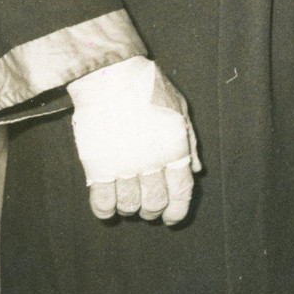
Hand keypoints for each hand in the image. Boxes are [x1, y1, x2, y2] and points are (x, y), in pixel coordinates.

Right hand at [68, 57, 201, 224]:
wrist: (110, 75)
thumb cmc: (148, 88)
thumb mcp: (180, 109)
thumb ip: (190, 142)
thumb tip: (195, 171)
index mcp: (175, 147)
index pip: (180, 192)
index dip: (176, 211)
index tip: (171, 218)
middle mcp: (151, 161)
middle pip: (154, 203)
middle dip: (152, 210)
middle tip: (148, 208)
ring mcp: (123, 165)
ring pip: (129, 206)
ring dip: (129, 209)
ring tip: (128, 201)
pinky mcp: (97, 165)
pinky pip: (102, 202)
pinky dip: (105, 210)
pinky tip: (107, 207)